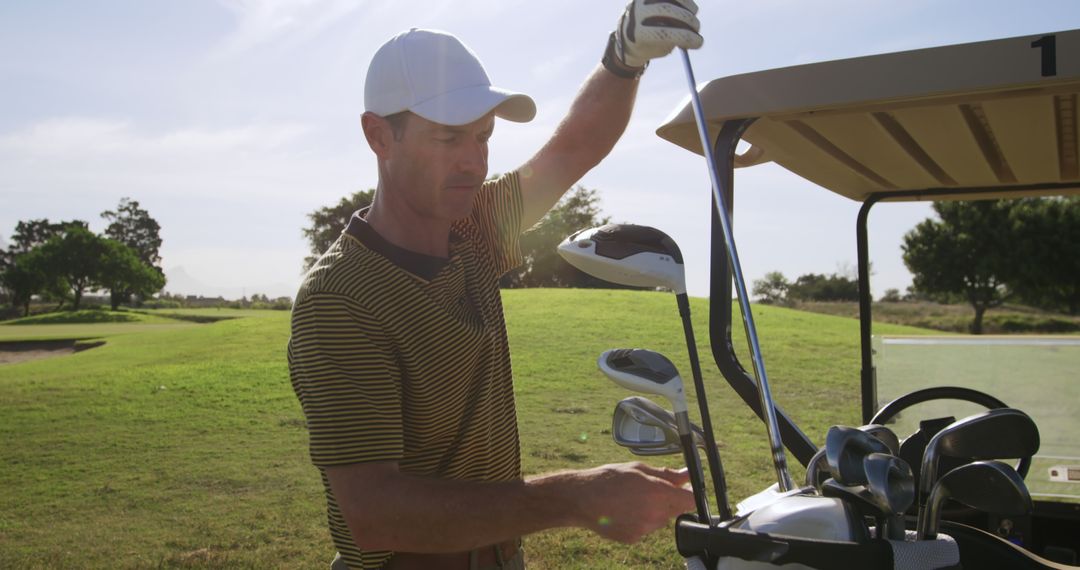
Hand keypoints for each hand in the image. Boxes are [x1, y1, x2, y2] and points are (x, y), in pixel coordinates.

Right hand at [573, 462, 694, 543]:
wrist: (581, 499)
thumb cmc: (608, 479)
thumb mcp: (638, 470)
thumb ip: (667, 475)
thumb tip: (687, 474)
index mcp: (658, 493)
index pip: (690, 500)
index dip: (689, 495)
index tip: (684, 490)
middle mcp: (654, 514)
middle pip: (675, 510)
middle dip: (668, 501)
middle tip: (648, 490)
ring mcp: (644, 529)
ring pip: (660, 520)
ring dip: (653, 511)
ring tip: (630, 500)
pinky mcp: (634, 538)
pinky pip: (645, 529)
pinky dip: (639, 521)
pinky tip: (623, 511)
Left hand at [613, 0, 702, 68]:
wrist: (627, 32)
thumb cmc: (649, 45)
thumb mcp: (660, 49)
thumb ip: (675, 41)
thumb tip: (694, 34)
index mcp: (636, 33)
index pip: (664, 33)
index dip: (686, 38)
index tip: (699, 43)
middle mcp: (636, 12)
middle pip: (667, 10)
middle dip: (688, 20)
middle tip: (697, 28)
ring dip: (689, 7)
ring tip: (693, 17)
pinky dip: (684, 0)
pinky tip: (688, 8)